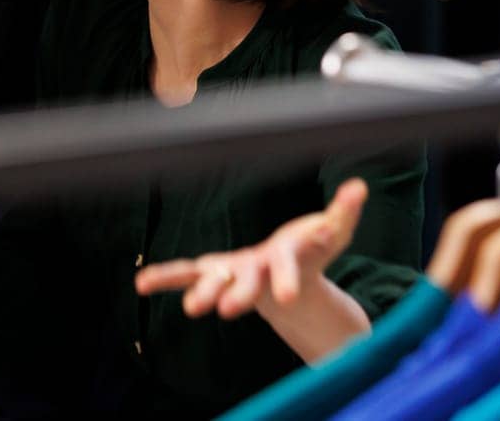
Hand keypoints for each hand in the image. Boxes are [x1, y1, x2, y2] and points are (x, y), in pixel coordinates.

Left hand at [136, 178, 367, 319]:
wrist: (288, 286)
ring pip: (213, 284)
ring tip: (186, 308)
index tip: (284, 296)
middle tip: (225, 311)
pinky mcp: (214, 271)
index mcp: (285, 264)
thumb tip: (359, 187)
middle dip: (237, 297)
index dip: (285, 282)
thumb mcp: (331, 233)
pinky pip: (185, 273)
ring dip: (198, 293)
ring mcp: (233, 275)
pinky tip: (140, 283)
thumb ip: (343, 213)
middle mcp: (257, 275)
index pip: (286, 271)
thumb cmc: (311, 253)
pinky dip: (164, 277)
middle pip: (246, 286)